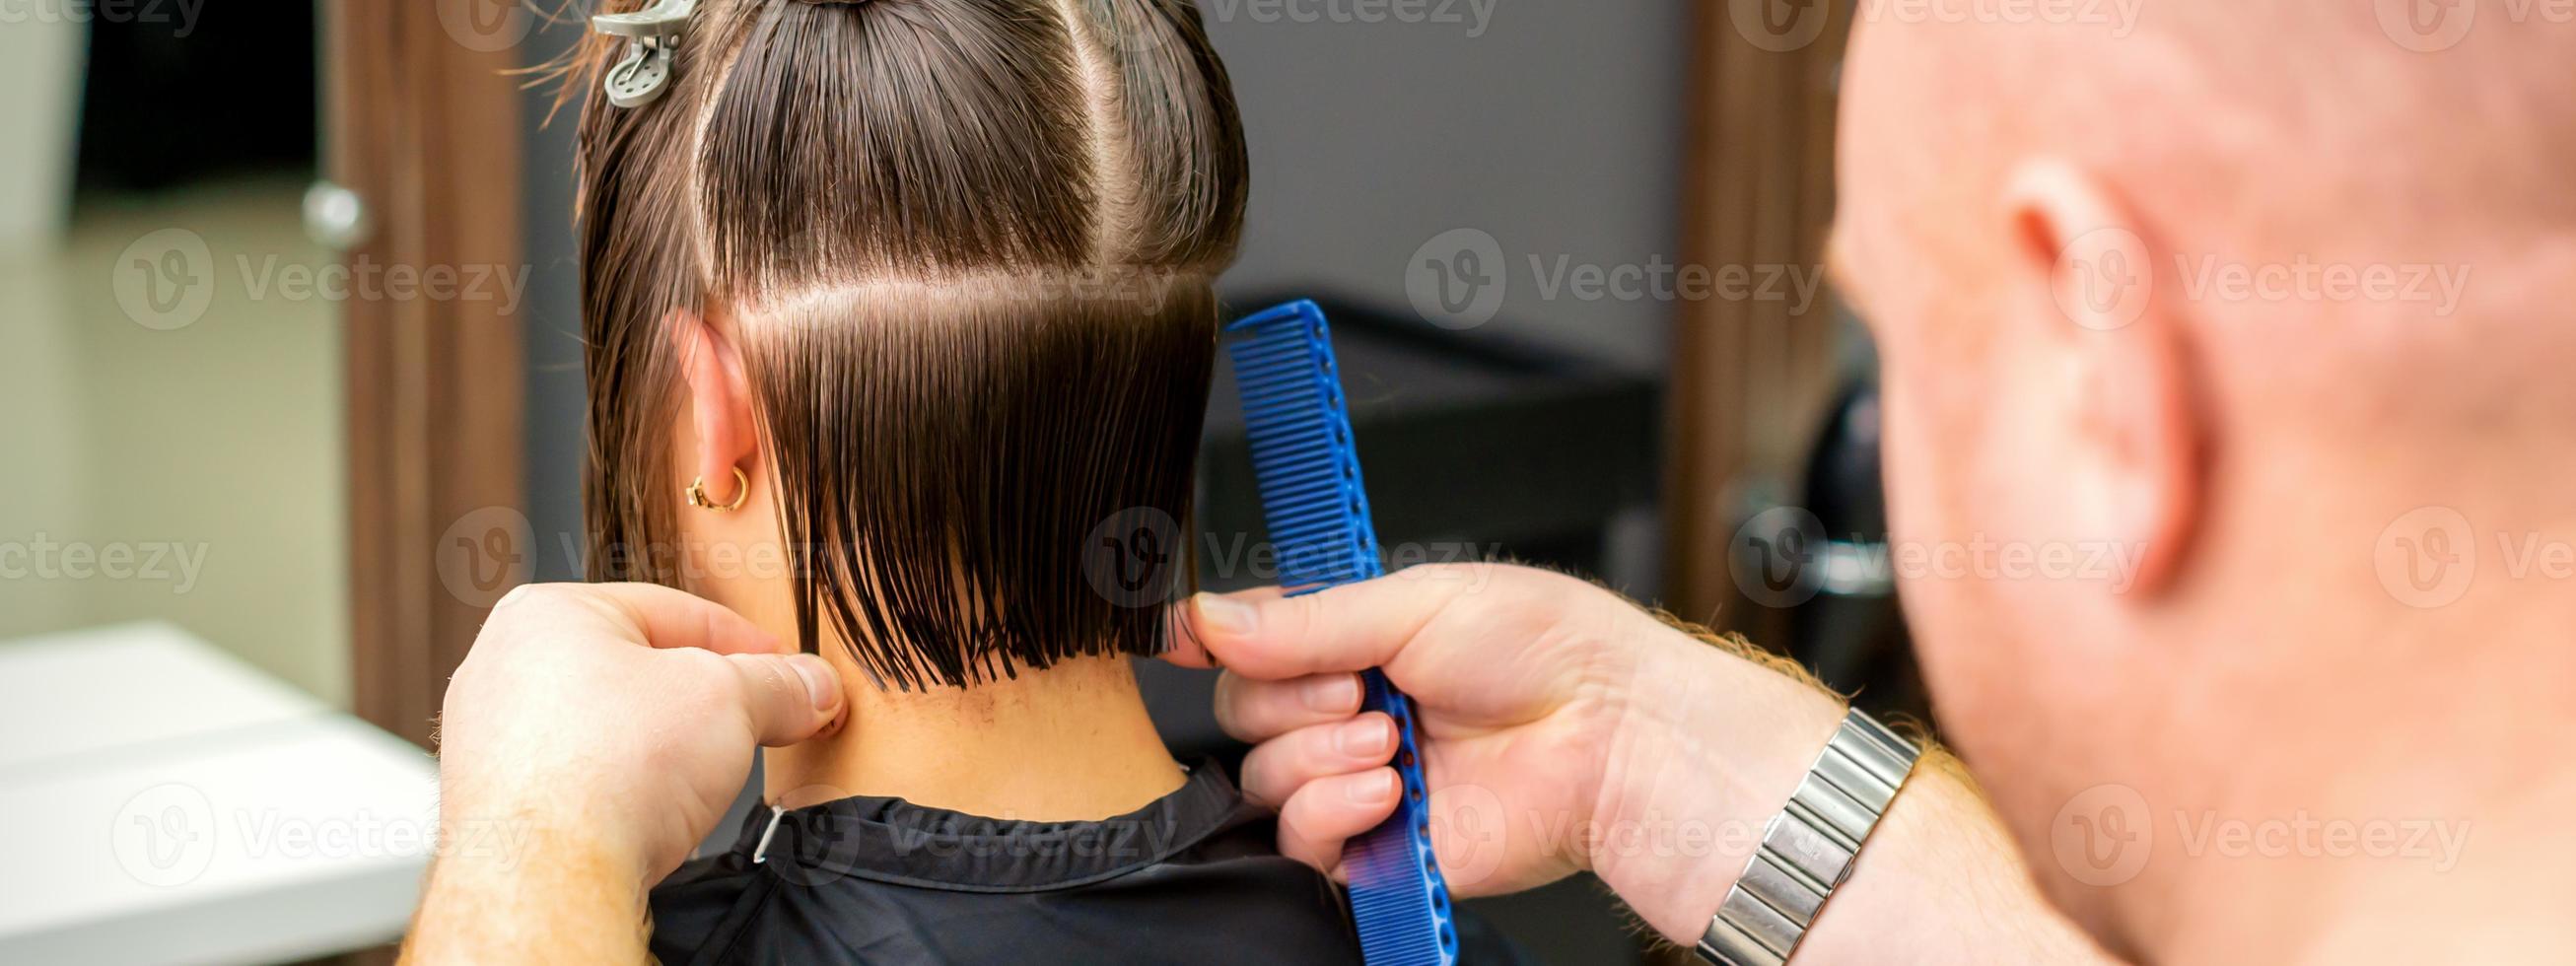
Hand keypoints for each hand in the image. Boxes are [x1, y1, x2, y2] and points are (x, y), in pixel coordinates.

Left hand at [407, 583, 844, 963]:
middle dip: (702, 701)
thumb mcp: (729, 700)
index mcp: (549, 613)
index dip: (746, 644)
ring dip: (661, 751)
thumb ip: (778, 684)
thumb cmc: (605, 770)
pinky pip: (579, 781)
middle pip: (638, 670)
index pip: (675, 611)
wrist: (548, 876)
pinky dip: (621, 791)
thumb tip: (811, 686)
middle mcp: (503, 667)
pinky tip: (650, 815)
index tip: (785, 674)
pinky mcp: (494, 804)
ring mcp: (490, 739)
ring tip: (700, 780)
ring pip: (606, 728)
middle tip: (754, 725)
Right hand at [1164, 564, 1845, 942]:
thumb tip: (1207, 618)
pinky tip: (1385, 788)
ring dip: (1314, 753)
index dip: (1217, 637)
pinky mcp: (1375, 849)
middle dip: (1288, 697)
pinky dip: (1329, 809)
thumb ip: (1302, 619)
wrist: (1610, 734)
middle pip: (1243, 710)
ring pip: (1263, 777)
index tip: (1186, 635)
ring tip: (1390, 738)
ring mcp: (1360, 780)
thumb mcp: (1417, 601)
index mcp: (1358, 638)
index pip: (1253, 638)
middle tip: (1358, 688)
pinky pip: (1298, 841)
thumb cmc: (1551, 651)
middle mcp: (1351, 709)